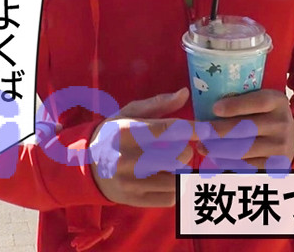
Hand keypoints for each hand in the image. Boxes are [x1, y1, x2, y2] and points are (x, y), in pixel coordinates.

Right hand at [89, 87, 194, 207]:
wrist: (84, 167)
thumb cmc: (112, 134)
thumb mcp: (128, 113)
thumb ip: (158, 104)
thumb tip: (185, 93)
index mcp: (126, 131)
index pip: (170, 129)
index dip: (194, 129)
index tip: (209, 130)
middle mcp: (127, 158)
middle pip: (179, 156)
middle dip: (185, 151)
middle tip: (179, 149)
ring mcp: (130, 182)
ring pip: (177, 178)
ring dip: (181, 170)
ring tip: (171, 164)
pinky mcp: (134, 200)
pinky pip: (171, 197)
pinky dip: (176, 188)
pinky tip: (166, 179)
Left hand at [199, 89, 293, 169]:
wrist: (293, 137)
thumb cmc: (267, 114)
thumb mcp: (262, 100)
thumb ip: (242, 99)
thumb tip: (210, 108)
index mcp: (277, 102)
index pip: (258, 102)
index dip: (235, 106)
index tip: (214, 108)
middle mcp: (281, 124)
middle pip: (245, 128)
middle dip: (218, 131)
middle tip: (199, 131)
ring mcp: (279, 146)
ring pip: (243, 149)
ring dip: (218, 149)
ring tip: (202, 146)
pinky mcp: (275, 165)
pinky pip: (246, 165)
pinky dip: (227, 162)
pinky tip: (215, 158)